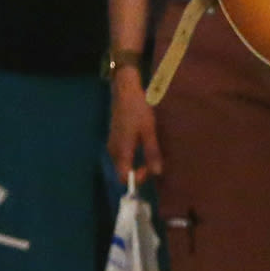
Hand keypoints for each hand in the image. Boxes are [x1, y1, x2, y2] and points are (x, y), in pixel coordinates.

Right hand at [108, 67, 163, 181]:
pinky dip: (131, 156)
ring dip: (134, 164)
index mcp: (121, 149)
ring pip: (121, 163)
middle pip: (122, 171)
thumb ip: (152, 152)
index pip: (123, 176)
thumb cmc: (138, 109)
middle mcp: (113, 150)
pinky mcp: (113, 138)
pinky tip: (142, 146)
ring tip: (150, 154)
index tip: (150, 171)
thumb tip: (157, 173)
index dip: (136, 179)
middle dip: (137, 172)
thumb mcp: (149, 130)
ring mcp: (111, 143)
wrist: (125, 91)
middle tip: (153, 162)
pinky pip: (121, 155)